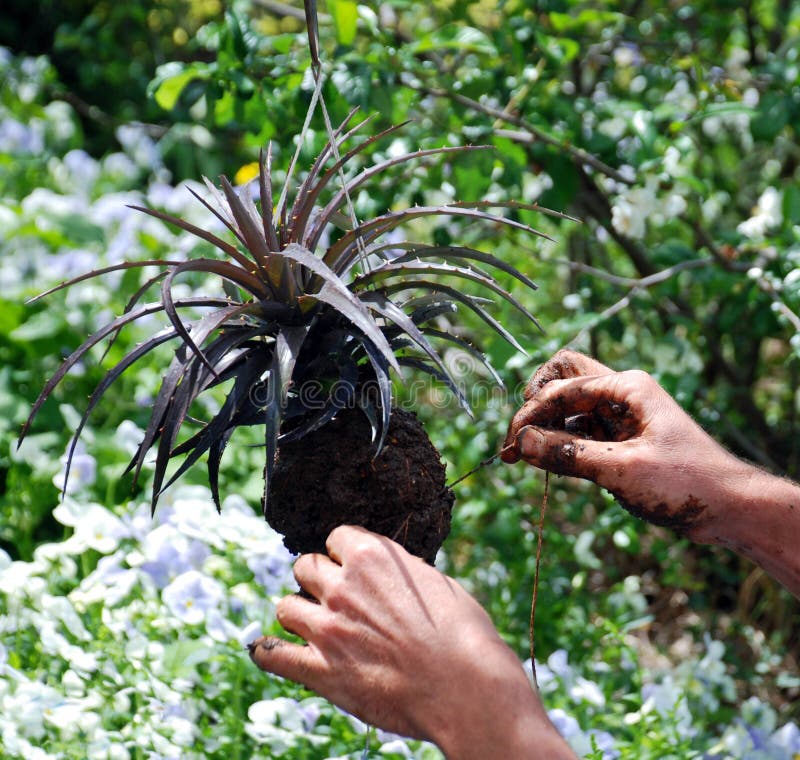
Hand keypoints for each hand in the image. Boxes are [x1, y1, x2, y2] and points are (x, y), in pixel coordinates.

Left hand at [249, 526, 572, 758]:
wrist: (467, 689)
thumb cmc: (464, 635)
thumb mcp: (435, 582)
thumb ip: (397, 573)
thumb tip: (382, 576)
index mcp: (371, 556)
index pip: (336, 537)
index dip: (344, 553)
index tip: (353, 568)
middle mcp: (342, 586)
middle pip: (306, 566)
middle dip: (318, 579)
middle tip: (335, 599)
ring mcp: (327, 629)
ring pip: (286, 605)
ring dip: (299, 612)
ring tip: (314, 626)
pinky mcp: (321, 671)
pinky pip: (272, 655)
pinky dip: (269, 652)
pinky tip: (272, 652)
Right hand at [501, 349, 751, 540]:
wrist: (729, 508)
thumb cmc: (686, 483)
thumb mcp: (622, 469)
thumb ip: (569, 454)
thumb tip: (520, 443)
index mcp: (627, 387)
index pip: (562, 387)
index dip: (531, 414)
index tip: (512, 444)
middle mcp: (621, 394)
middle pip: (562, 379)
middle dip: (535, 406)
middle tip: (517, 438)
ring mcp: (619, 417)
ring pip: (568, 409)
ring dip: (544, 429)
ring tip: (522, 458)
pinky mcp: (618, 441)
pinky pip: (578, 433)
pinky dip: (560, 445)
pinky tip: (547, 465)